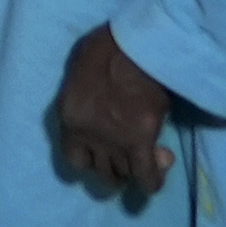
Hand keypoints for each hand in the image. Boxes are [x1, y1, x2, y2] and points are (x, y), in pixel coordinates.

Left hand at [44, 23, 173, 202]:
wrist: (135, 45)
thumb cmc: (107, 46)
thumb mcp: (79, 71)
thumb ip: (83, 96)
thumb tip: (99, 107)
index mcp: (69, 117)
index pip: (75, 159)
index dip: (91, 159)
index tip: (102, 153)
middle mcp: (88, 136)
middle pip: (100, 171)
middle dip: (114, 168)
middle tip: (126, 158)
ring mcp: (114, 141)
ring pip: (124, 174)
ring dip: (133, 170)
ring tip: (144, 162)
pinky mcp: (139, 142)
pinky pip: (146, 177)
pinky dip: (151, 181)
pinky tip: (156, 176)